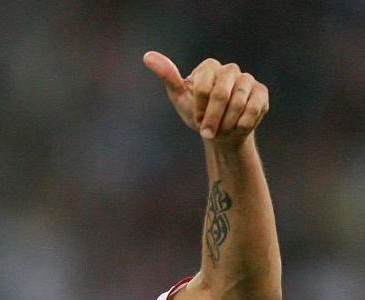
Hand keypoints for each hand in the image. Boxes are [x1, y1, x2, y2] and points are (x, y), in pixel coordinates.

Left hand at [143, 51, 268, 146]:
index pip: (203, 87)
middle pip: (221, 95)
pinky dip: (242, 124)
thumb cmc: (197, 113)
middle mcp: (230, 69)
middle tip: (207, 133)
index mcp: (209, 67)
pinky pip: (253, 109)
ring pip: (238, 103)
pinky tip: (237, 127)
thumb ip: (167, 76)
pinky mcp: (261, 92)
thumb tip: (147, 56)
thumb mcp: (178, 97)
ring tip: (221, 129)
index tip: (196, 118)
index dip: (200, 108)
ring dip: (226, 123)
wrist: (220, 133)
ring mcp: (248, 79)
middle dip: (212, 119)